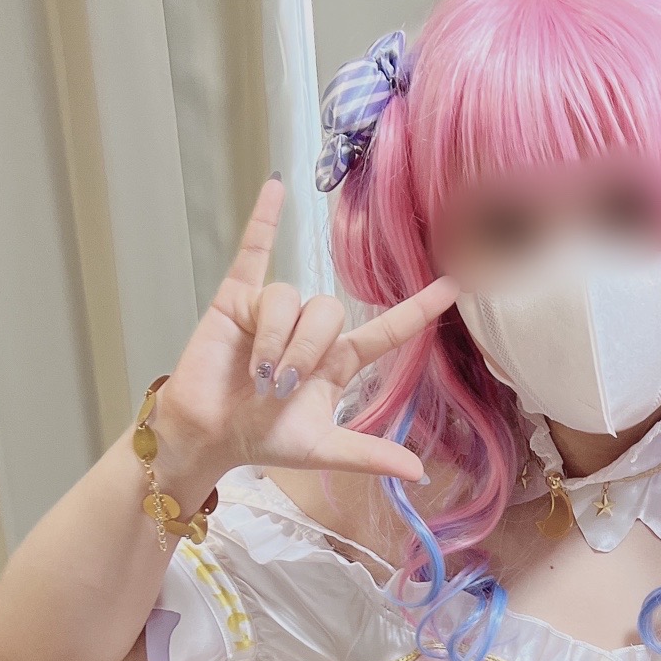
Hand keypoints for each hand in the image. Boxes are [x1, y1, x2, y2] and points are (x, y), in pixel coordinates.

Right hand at [150, 176, 456, 485]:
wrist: (207, 434)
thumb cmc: (262, 438)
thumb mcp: (321, 449)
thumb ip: (367, 454)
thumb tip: (417, 473)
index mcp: (337, 362)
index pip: (386, 331)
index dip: (417, 310)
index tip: (453, 286)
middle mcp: (311, 330)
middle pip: (329, 312)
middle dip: (306, 350)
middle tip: (280, 388)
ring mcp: (275, 311)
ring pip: (290, 299)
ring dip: (275, 339)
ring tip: (257, 375)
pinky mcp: (238, 299)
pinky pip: (255, 251)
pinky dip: (264, 219)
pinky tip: (276, 187)